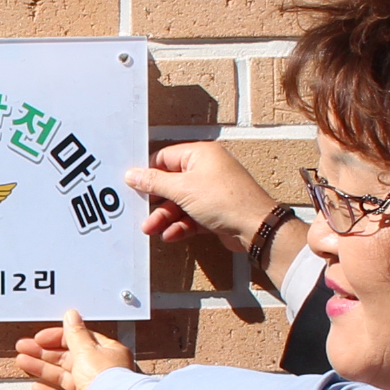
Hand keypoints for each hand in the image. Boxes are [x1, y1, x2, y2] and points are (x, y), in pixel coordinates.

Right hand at [15, 311, 136, 389]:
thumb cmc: (106, 381)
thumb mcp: (86, 350)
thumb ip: (75, 334)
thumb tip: (71, 315)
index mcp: (107, 352)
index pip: (79, 339)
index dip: (57, 337)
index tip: (39, 338)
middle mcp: (101, 371)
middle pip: (68, 357)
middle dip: (44, 352)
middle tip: (24, 348)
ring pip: (63, 376)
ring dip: (42, 368)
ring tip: (22, 362)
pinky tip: (36, 388)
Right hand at [124, 142, 288, 254]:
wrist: (256, 227)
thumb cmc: (227, 200)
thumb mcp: (182, 189)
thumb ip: (155, 182)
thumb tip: (134, 174)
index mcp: (200, 154)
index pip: (165, 158)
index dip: (149, 173)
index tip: (135, 186)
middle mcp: (207, 170)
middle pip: (171, 183)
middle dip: (156, 201)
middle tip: (142, 212)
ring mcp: (212, 192)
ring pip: (180, 203)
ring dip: (165, 217)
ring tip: (152, 228)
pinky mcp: (215, 211)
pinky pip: (191, 216)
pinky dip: (180, 225)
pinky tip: (171, 234)